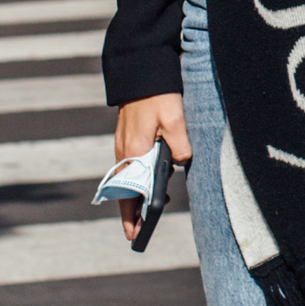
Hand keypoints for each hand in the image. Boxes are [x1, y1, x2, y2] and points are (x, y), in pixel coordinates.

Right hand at [111, 94, 191, 241]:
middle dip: (132, 211)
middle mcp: (124, 152)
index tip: (135, 234)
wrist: (141, 71)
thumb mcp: (176, 120)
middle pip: (125, 191)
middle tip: (142, 230)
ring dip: (138, 193)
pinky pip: (131, 165)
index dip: (132, 216)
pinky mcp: (128, 138)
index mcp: (134, 152)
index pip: (128, 194)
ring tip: (156, 204)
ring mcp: (124, 145)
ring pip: (128, 178)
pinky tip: (155, 178)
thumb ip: (180, 146)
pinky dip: (139, 177)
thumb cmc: (158, 96)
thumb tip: (180, 164)